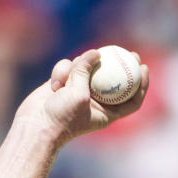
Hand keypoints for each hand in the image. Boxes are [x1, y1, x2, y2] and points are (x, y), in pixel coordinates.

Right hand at [14, 49, 149, 146]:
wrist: (35, 125)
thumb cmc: (61, 117)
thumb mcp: (78, 95)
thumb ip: (86, 72)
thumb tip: (95, 52)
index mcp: (108, 112)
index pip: (132, 99)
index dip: (141, 84)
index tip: (143, 68)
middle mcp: (97, 102)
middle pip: (115, 80)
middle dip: (122, 65)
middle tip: (128, 52)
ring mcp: (81, 91)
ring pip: (87, 68)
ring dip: (77, 68)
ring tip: (65, 82)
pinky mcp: (65, 83)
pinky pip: (68, 67)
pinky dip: (62, 71)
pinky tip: (55, 83)